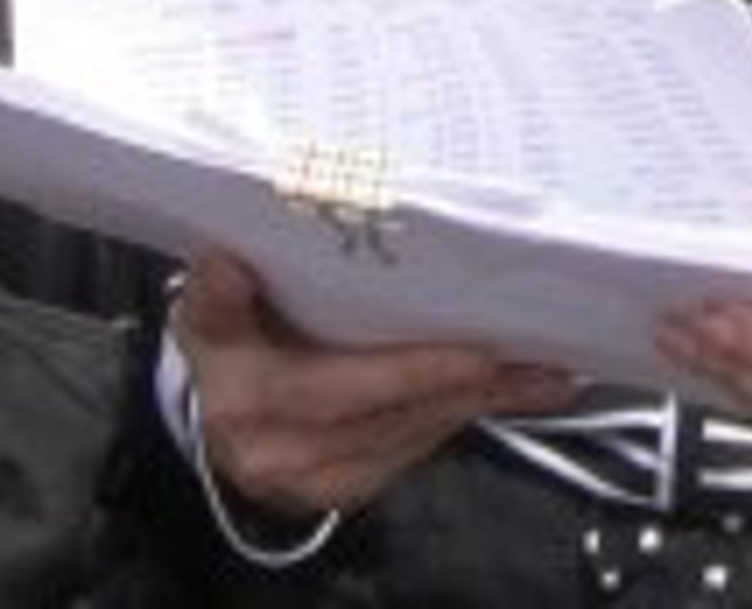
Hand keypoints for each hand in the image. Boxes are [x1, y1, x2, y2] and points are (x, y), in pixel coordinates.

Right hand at [174, 251, 578, 514]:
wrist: (218, 403)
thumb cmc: (229, 340)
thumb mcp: (211, 312)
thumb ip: (220, 295)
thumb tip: (223, 261)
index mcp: (250, 403)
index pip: (341, 391)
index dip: (412, 373)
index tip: (474, 355)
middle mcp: (284, 456)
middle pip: (392, 418)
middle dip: (465, 387)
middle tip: (530, 358)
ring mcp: (318, 481)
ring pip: (412, 437)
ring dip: (478, 404)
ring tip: (540, 373)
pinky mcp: (346, 490)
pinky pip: (414, 450)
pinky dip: (461, 416)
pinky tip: (509, 393)